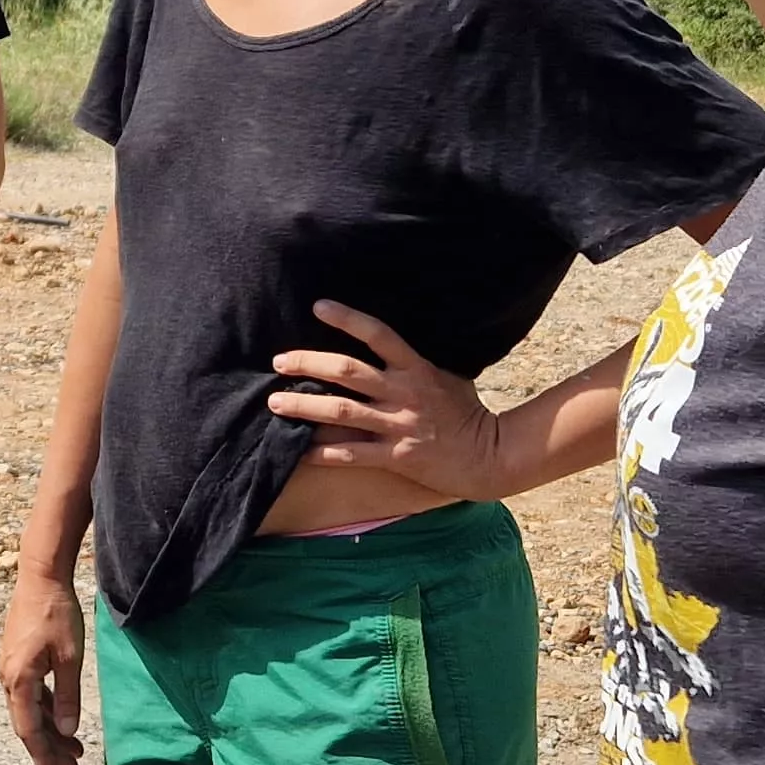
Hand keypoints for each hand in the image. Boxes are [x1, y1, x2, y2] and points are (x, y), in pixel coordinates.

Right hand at [0, 569, 87, 764]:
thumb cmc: (58, 614)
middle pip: (27, 724)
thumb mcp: (70, 658)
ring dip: (50, 731)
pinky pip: (29, 695)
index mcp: (19, 680)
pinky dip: (46, 711)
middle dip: (50, 749)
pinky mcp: (17, 660)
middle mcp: (8, 678)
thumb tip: (67, 732)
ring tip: (74, 750)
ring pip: (29, 711)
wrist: (40, 578)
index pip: (29, 730)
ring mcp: (10, 669)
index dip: (42, 756)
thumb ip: (68, 696)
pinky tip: (62, 720)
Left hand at [265, 302, 503, 496]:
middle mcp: (404, 393)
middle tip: (279, 361)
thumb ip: (414, 363)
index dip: (348, 319)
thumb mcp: (446, 376)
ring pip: (341, 413)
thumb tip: (384, 344)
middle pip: (348, 372)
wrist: (490, 456)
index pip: (379, 334)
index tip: (318, 306)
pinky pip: (351, 454)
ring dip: (303, 406)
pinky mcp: (396, 457)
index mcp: (416, 369)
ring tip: (275, 403)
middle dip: (309, 364)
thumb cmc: (466, 412)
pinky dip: (321, 453)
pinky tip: (298, 450)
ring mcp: (399, 426)